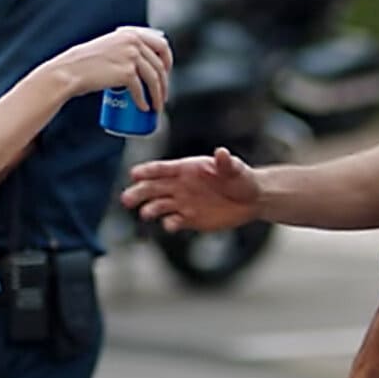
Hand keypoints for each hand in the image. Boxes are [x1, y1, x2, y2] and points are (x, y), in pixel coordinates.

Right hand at [48, 26, 171, 111]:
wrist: (69, 71)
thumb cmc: (85, 63)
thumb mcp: (108, 46)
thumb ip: (124, 47)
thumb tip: (141, 60)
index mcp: (131, 33)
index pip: (161, 44)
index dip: (168, 60)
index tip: (166, 73)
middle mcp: (134, 42)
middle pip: (159, 65)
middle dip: (164, 83)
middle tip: (162, 96)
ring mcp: (131, 56)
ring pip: (154, 79)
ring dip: (158, 96)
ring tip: (156, 107)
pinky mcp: (127, 73)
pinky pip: (141, 90)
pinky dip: (144, 101)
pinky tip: (144, 108)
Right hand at [121, 146, 258, 232]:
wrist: (251, 199)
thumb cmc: (241, 178)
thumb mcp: (236, 168)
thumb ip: (226, 162)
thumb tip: (221, 152)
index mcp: (186, 168)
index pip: (162, 169)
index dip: (147, 171)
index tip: (134, 174)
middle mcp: (180, 185)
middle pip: (153, 188)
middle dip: (139, 192)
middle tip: (126, 199)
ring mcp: (183, 202)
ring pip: (159, 205)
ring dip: (150, 209)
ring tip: (145, 214)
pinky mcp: (190, 219)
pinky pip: (174, 221)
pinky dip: (170, 223)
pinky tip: (170, 225)